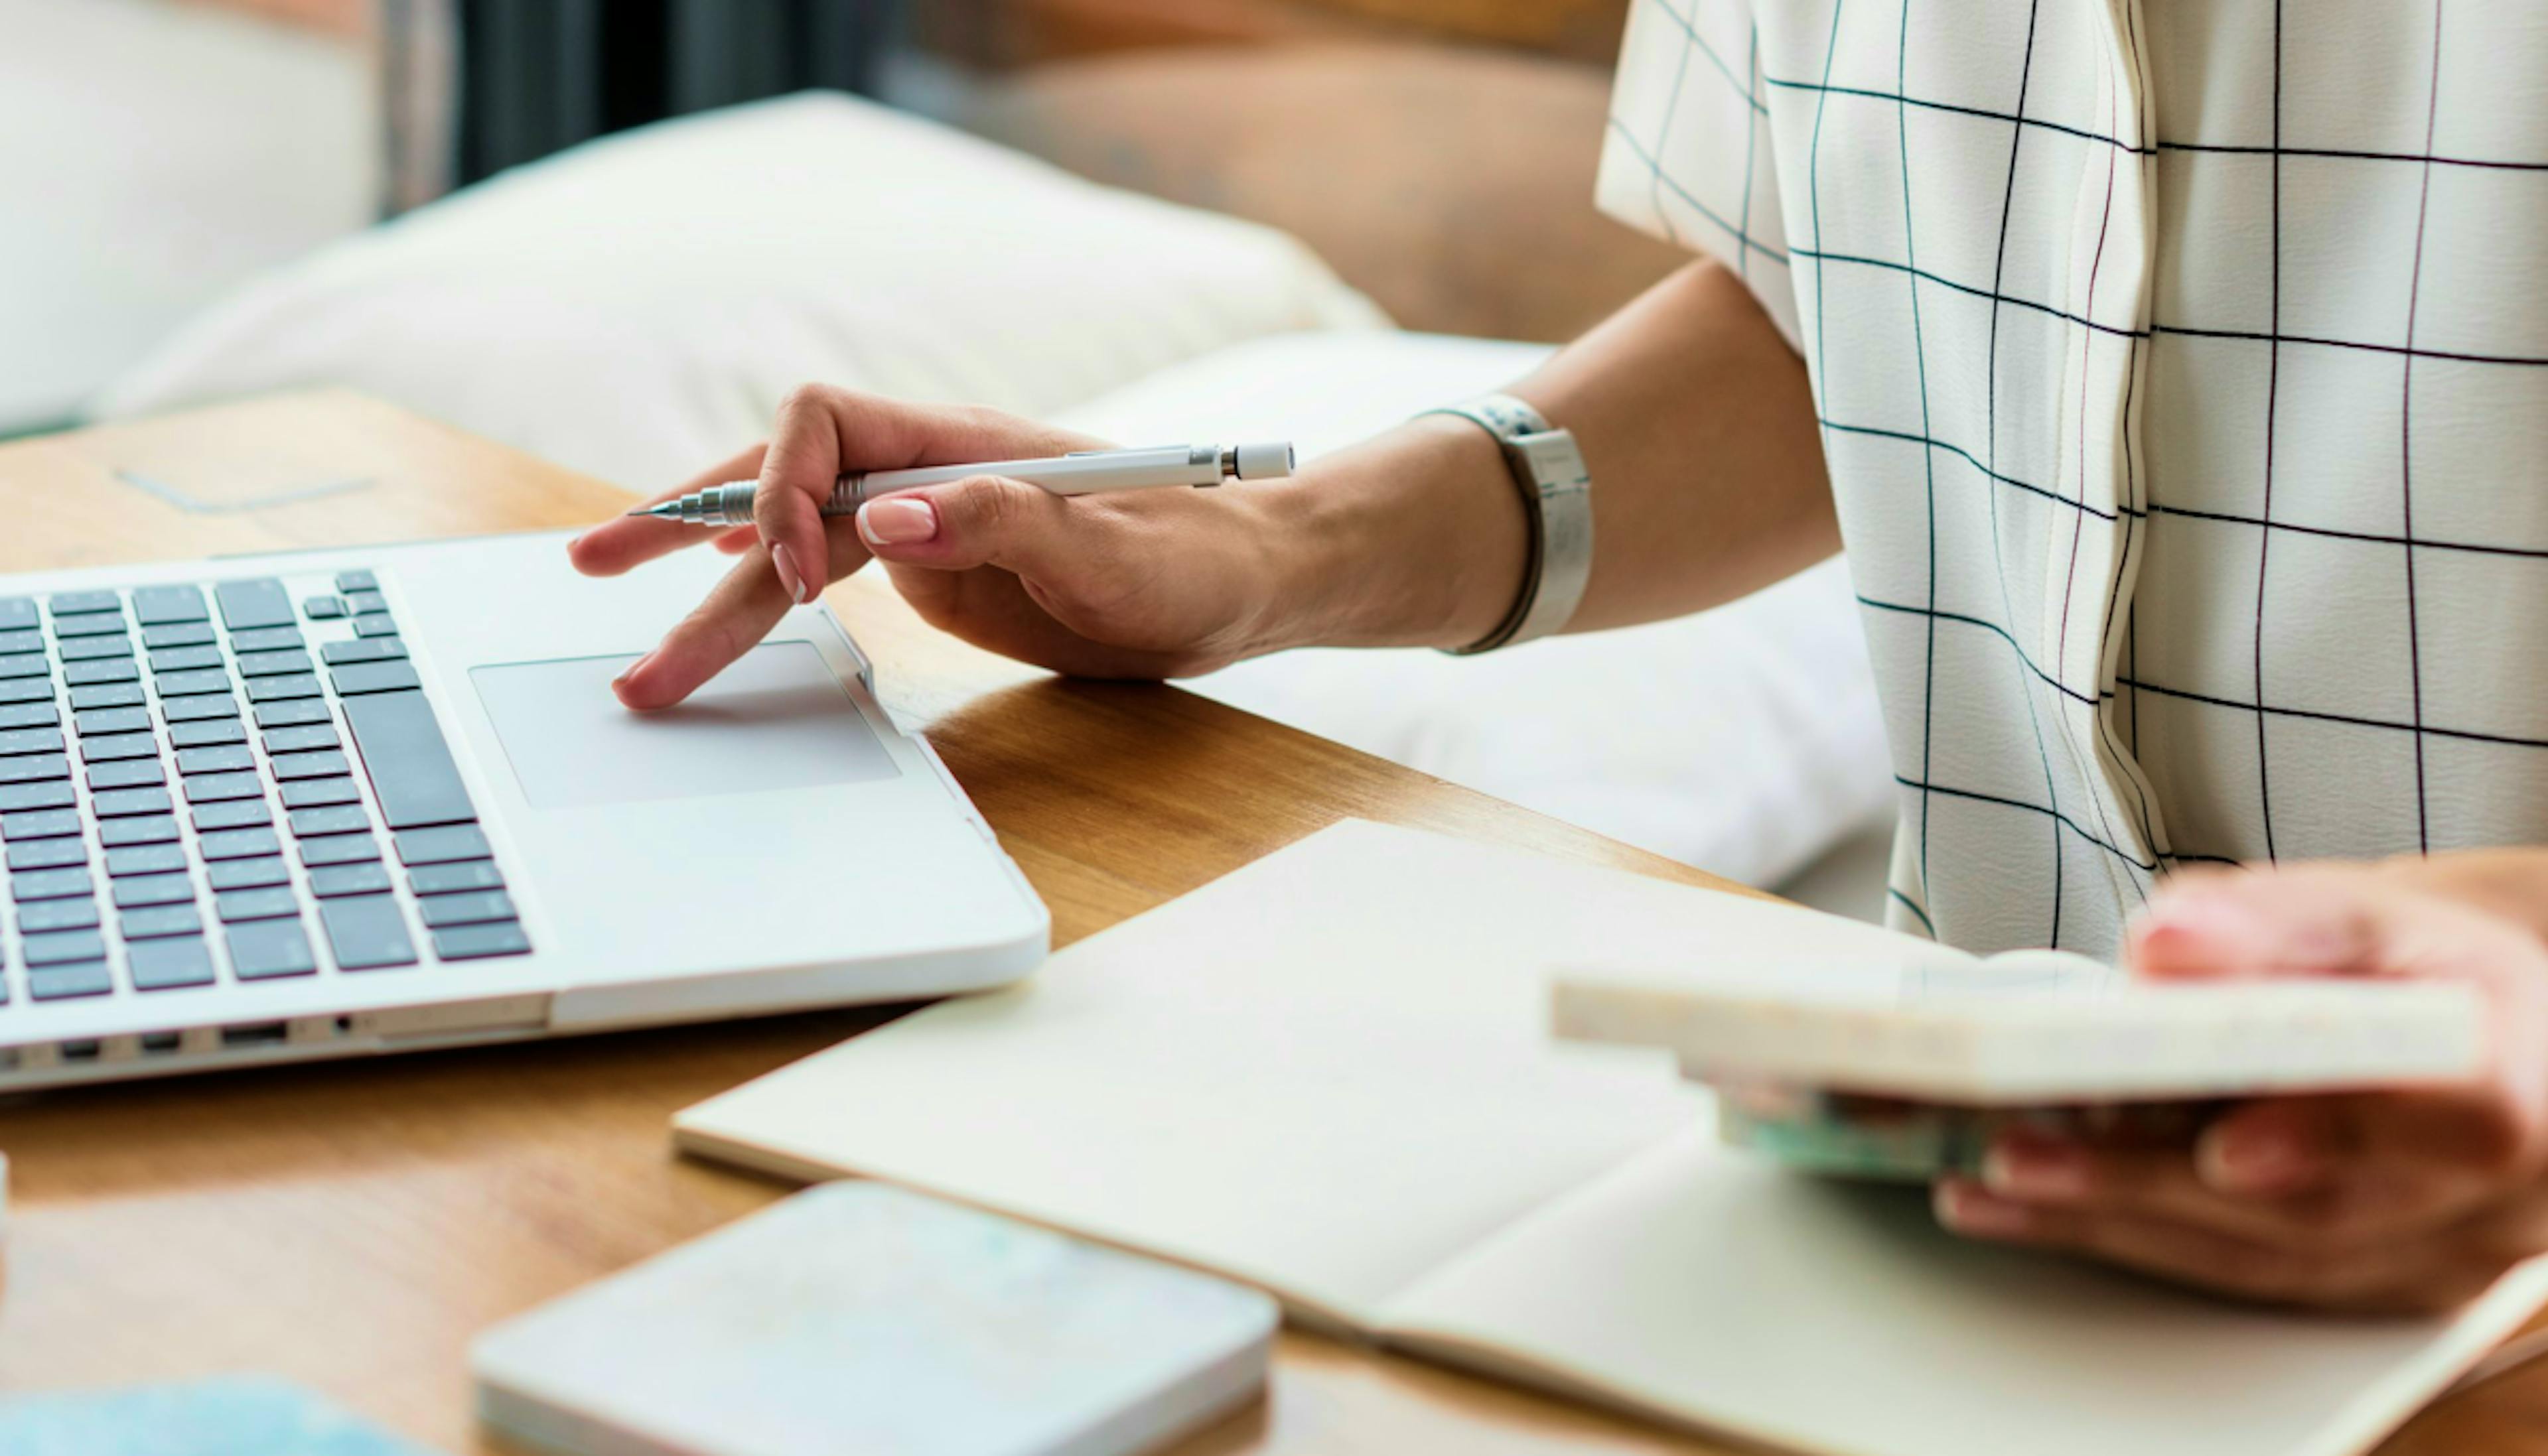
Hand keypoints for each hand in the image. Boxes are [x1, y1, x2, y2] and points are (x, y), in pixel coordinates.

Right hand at [567, 386, 1312, 707]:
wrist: (1243, 583)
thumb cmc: (1194, 556)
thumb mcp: (1111, 550)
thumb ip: (1002, 524)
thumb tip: (885, 520)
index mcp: (959, 445)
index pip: (822, 424)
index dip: (784, 493)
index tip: (800, 580)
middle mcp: (925, 472)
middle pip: (775, 475)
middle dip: (684, 522)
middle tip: (592, 565)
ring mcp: (922, 523)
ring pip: (787, 538)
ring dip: (706, 585)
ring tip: (634, 650)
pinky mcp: (932, 572)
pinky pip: (824, 577)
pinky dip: (762, 603)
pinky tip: (716, 624)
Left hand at [1934, 853, 2547, 1311]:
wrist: (2484, 1028)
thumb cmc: (2415, 963)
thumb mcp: (2362, 908)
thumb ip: (2268, 926)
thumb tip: (2167, 947)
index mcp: (2505, 1074)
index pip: (2446, 1118)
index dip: (2327, 1136)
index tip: (2223, 1146)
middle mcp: (2493, 1193)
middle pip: (2319, 1208)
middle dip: (2150, 1184)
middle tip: (2018, 1154)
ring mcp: (2439, 1258)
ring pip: (2269, 1261)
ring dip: (2111, 1224)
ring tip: (1988, 1182)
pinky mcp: (2377, 1290)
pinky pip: (2250, 1284)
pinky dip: (2133, 1245)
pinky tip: (2036, 1213)